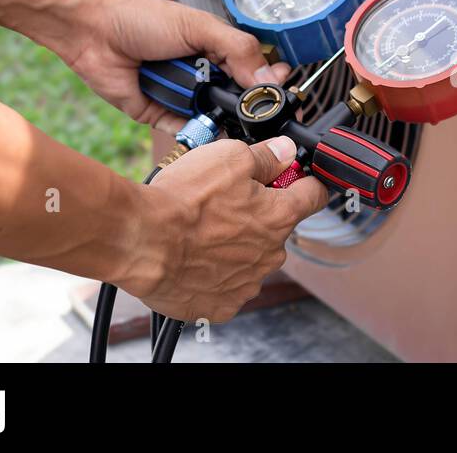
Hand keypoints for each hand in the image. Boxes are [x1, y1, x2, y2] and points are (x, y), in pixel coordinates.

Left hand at [56, 0, 291, 132]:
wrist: (92, 31)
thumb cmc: (142, 18)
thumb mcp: (199, 26)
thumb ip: (237, 49)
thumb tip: (269, 77)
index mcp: (219, 51)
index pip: (256, 72)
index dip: (270, 85)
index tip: (283, 95)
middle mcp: (205, 76)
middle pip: (239, 101)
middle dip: (249, 109)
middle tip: (259, 115)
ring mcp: (185, 98)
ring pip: (216, 120)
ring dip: (222, 122)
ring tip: (230, 123)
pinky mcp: (162, 116)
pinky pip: (186, 133)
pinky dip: (196, 136)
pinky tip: (205, 135)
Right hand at [123, 136, 329, 322]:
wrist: (141, 241)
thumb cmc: (183, 200)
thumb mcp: (230, 157)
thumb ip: (266, 156)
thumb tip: (286, 151)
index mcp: (280, 216)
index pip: (314, 196)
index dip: (303, 182)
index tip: (292, 178)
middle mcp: (272, 254)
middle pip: (276, 228)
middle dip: (257, 214)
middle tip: (224, 203)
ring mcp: (248, 283)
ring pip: (251, 258)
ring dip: (234, 246)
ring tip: (200, 232)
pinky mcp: (222, 305)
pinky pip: (226, 286)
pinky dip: (214, 274)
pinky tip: (193, 259)